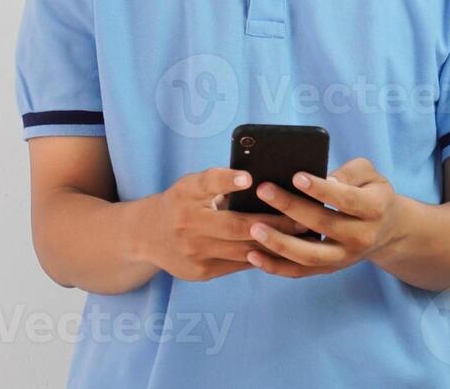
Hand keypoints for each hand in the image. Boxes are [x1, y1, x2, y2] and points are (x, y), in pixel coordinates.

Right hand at [137, 167, 312, 281]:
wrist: (147, 236)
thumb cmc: (180, 203)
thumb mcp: (191, 185)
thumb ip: (218, 182)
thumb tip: (261, 182)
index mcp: (186, 195)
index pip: (208, 183)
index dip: (227, 180)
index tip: (248, 177)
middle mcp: (187, 225)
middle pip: (235, 225)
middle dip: (273, 222)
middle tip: (302, 218)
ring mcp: (194, 253)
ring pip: (242, 250)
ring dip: (275, 244)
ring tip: (302, 237)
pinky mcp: (201, 273)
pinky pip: (239, 265)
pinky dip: (262, 258)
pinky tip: (284, 252)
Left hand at [245, 157, 400, 278]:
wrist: (386, 230)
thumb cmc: (371, 193)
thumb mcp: (370, 175)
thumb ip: (350, 172)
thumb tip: (326, 179)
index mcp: (374, 209)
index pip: (345, 199)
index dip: (321, 189)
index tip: (296, 176)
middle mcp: (361, 237)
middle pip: (323, 225)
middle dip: (291, 207)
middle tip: (263, 190)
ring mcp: (344, 257)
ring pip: (309, 256)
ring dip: (279, 243)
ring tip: (254, 227)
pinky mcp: (329, 269)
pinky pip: (300, 272)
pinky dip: (276, 267)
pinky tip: (253, 255)